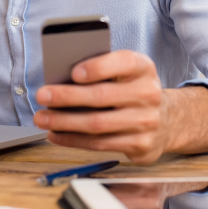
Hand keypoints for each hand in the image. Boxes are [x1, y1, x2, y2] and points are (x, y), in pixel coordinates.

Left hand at [32, 50, 207, 163]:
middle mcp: (148, 93)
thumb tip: (60, 78)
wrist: (165, 119)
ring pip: (98, 124)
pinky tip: (55, 133)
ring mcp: (147, 122)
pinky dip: (73, 139)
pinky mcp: (141, 145)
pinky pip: (100, 144)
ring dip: (64, 122)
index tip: (73, 73)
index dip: (98, 67)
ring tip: (42, 117)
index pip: (123, 62)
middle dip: (67, 97)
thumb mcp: (123, 71)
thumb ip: (99, 69)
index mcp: (143, 67)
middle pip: (103, 96)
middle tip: (42, 95)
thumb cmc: (130, 89)